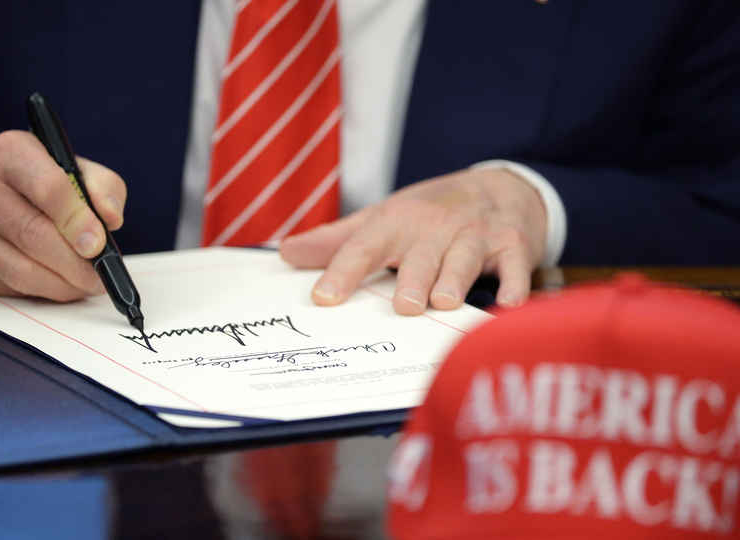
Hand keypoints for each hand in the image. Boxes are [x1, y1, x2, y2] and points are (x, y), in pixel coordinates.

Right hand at [0, 130, 126, 300]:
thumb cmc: (36, 181)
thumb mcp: (73, 168)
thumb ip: (102, 186)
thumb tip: (112, 219)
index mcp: (10, 153)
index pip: (47, 187)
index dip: (77, 219)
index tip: (99, 243)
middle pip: (33, 234)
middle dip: (75, 262)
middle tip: (100, 273)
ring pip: (21, 268)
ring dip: (63, 283)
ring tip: (88, 282)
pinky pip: (11, 285)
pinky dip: (46, 290)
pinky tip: (65, 285)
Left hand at [279, 167, 546, 314]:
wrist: (501, 186)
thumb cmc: (431, 213)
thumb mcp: (382, 218)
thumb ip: (336, 241)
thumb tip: (285, 252)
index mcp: (397, 223)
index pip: (364, 247)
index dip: (343, 271)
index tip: (324, 298)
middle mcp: (435, 228)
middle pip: (420, 255)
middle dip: (413, 278)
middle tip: (404, 306)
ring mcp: (476, 236)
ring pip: (465, 259)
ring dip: (457, 280)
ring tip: (446, 302)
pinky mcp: (513, 246)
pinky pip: (517, 267)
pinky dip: (517, 285)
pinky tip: (513, 305)